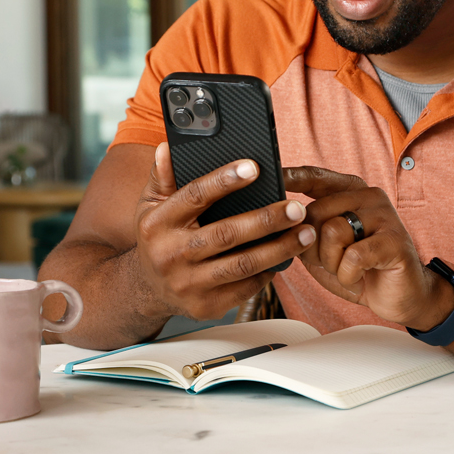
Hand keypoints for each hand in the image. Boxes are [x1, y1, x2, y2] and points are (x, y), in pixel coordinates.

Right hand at [134, 143, 316, 321]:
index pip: (194, 196)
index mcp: (157, 223)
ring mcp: (188, 284)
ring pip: (242, 265)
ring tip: (306, 233)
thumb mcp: (150, 205)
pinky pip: (245, 287)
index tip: (254, 168)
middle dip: (267, 219)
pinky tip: (287, 256)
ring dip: (279, 248)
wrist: (146, 290)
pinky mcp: (206, 306)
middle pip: (226, 234)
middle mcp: (170, 255)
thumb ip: (162, 176)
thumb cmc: (159, 237)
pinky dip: (269, 271)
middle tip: (297, 207)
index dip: (224, 181)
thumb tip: (168, 148)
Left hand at [285, 166, 453, 328]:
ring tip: (348, 270)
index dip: (291, 176)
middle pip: (315, 212)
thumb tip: (276, 220)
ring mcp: (384, 215)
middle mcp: (368, 196)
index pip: (315, 177)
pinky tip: (361, 278)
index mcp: (351, 191)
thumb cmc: (359, 269)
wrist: (400, 295)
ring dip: (332, 263)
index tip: (269, 176)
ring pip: (331, 232)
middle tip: (333, 263)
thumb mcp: (323, 248)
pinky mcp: (394, 239)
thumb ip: (304, 230)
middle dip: (313, 247)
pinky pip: (352, 256)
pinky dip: (349, 276)